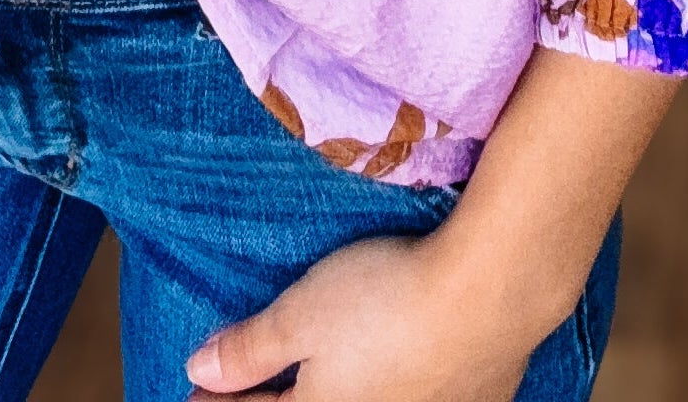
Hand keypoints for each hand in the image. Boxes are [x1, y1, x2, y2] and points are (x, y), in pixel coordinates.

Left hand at [185, 226, 549, 401]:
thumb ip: (249, 351)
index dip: (222, 400)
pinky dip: (389, 390)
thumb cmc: (386, 302)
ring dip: (332, 393)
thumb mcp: (300, 316)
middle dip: (272, 398)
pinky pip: (411, 401)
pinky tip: (392, 373)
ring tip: (317, 376)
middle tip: (242, 386)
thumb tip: (199, 372)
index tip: (198, 391)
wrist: (489, 295)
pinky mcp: (465, 401)